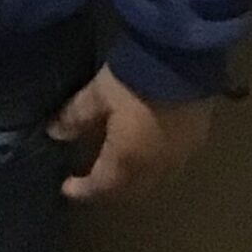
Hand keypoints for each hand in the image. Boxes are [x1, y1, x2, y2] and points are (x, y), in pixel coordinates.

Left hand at [49, 65, 213, 203]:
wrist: (183, 62)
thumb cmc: (134, 80)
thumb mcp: (98, 94)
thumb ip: (76, 115)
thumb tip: (54, 133)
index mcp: (128, 161)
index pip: (102, 187)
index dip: (83, 190)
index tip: (67, 188)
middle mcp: (156, 168)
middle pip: (130, 188)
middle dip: (110, 188)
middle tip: (93, 180)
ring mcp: (181, 156)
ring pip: (152, 178)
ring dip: (133, 177)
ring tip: (117, 165)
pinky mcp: (197, 139)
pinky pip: (170, 162)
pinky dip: (152, 162)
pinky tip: (145, 147)